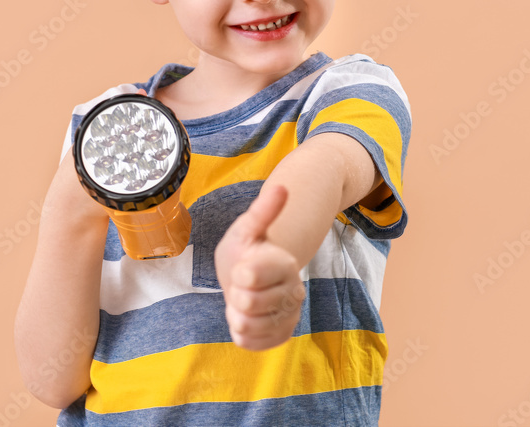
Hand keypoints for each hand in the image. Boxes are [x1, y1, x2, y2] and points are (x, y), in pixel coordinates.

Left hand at [214, 184, 305, 350]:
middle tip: (241, 285)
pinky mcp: (279, 335)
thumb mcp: (248, 228)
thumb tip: (281, 187)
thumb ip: (263, 211)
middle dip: (236, 294)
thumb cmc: (248, 249)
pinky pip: (250, 343)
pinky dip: (241, 332)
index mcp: (285, 264)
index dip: (240, 273)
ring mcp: (288, 315)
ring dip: (236, 314)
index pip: (252, 275)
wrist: (252, 275)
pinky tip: (245, 317)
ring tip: (242, 300)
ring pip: (248, 326)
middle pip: (248, 303)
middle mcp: (293, 292)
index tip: (242, 267)